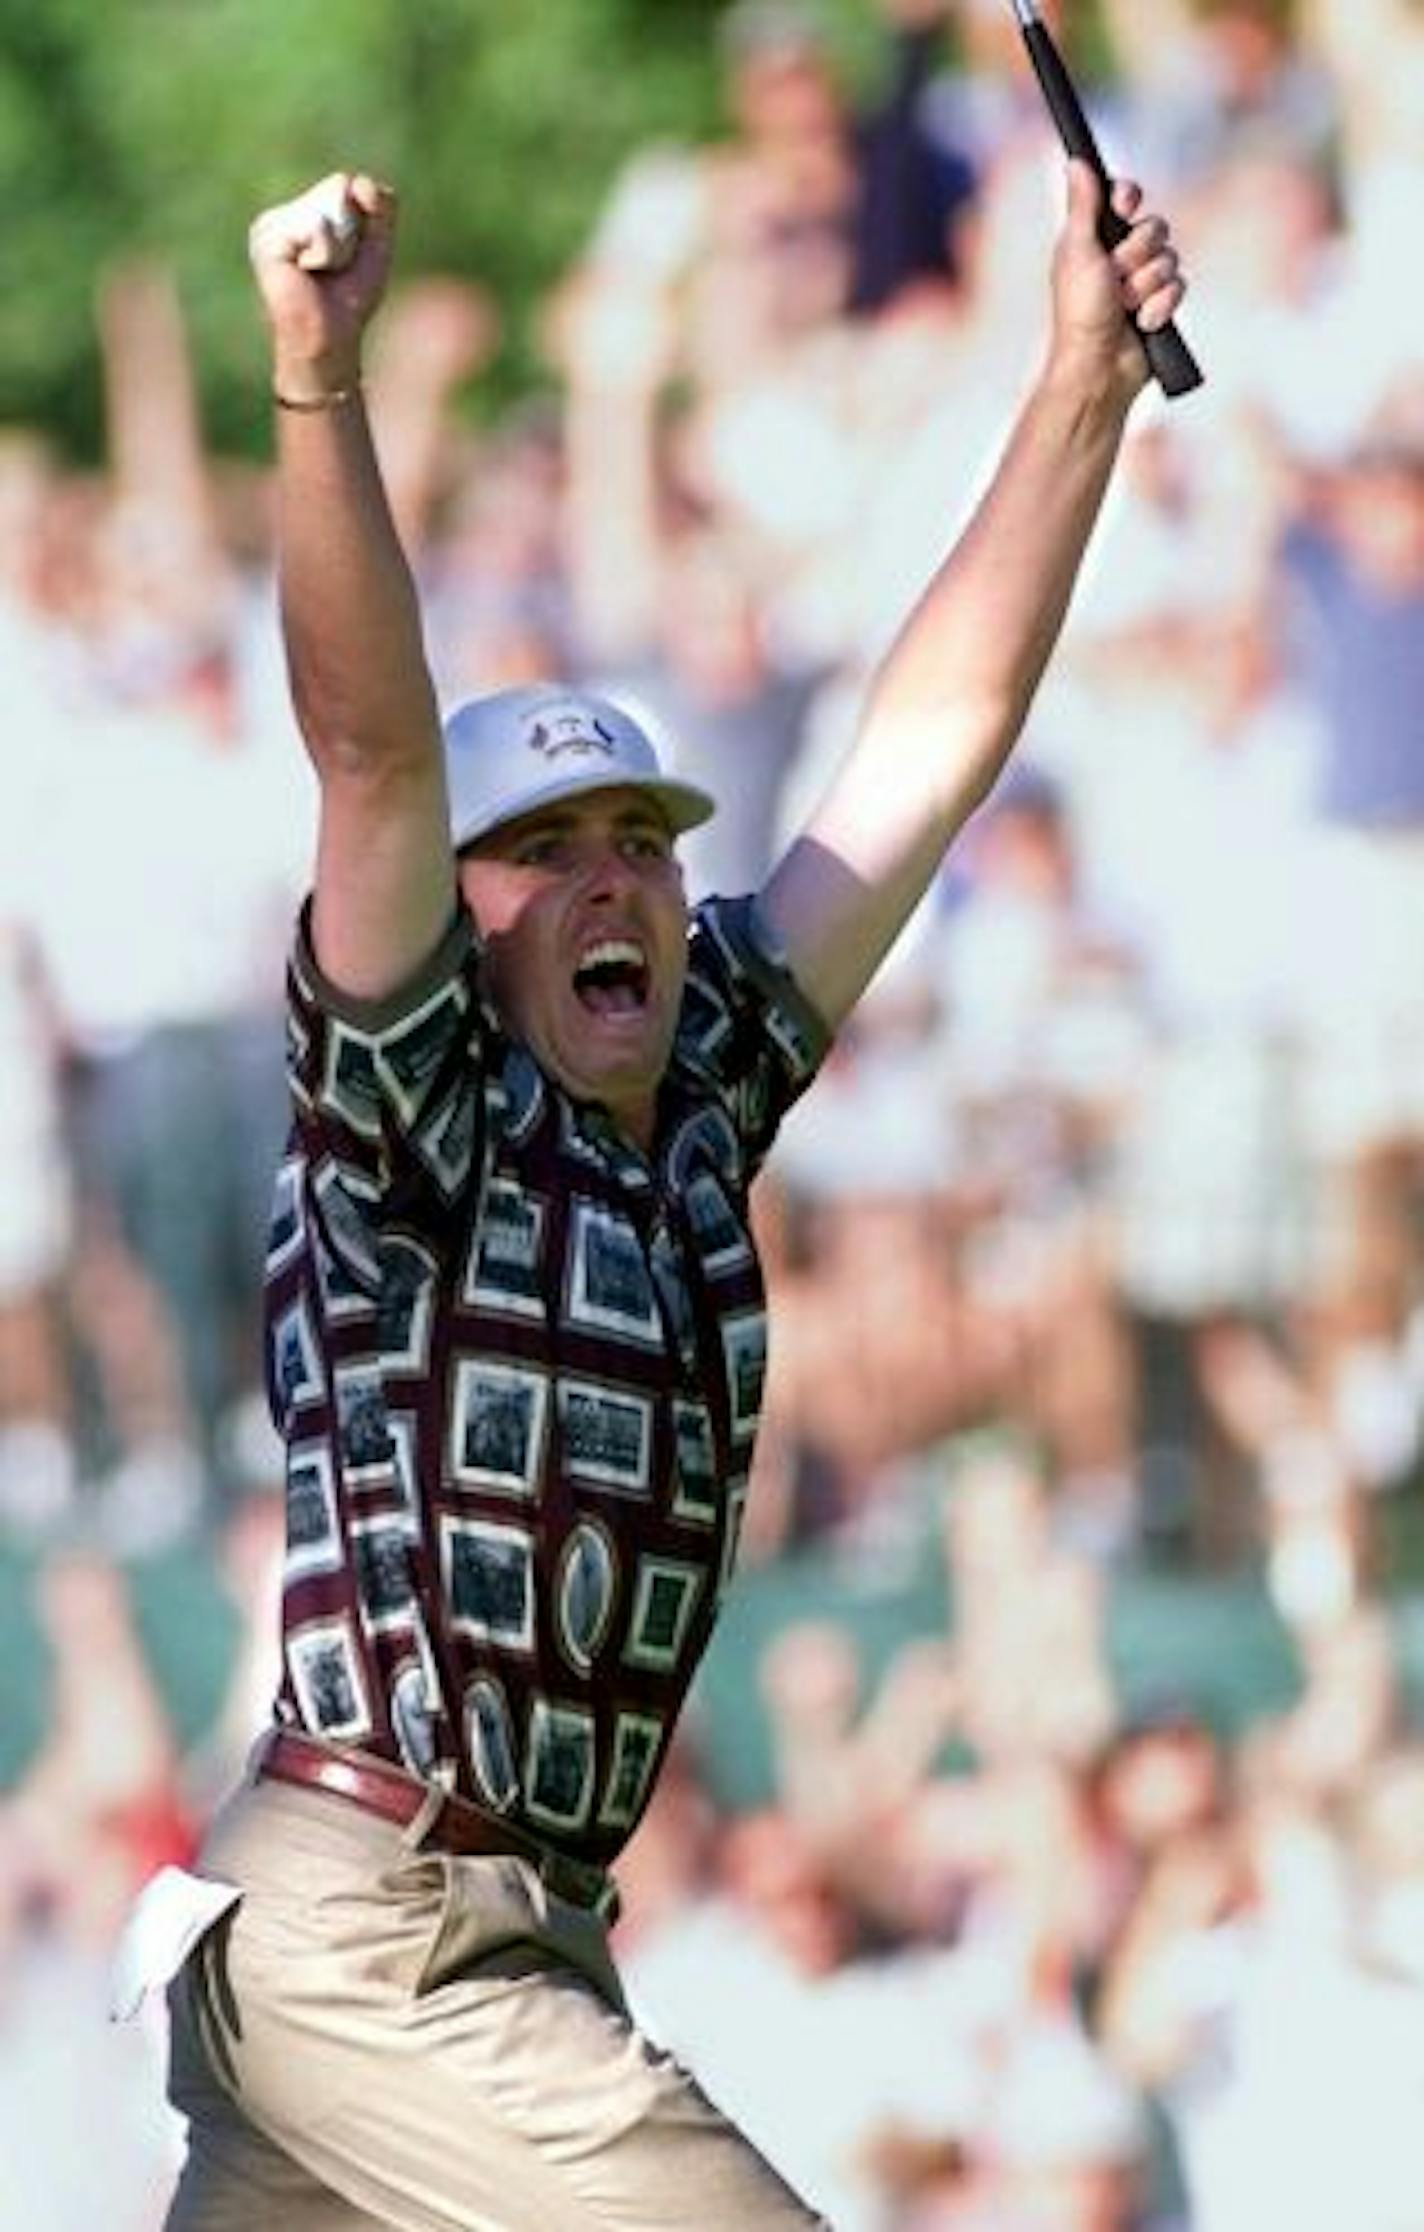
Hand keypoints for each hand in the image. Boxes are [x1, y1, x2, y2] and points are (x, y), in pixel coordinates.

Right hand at [248, 170, 396, 401]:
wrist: (329, 341)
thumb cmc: (349, 301)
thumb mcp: (376, 248)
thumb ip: (381, 209)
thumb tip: (359, 181)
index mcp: (299, 215)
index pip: (344, 186)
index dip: (361, 223)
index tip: (346, 259)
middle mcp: (279, 217)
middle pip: (337, 189)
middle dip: (350, 233)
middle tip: (332, 268)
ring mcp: (268, 226)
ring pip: (326, 209)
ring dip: (338, 246)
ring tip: (319, 272)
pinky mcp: (267, 240)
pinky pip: (315, 227)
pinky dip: (324, 253)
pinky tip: (306, 272)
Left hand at [1049, 160, 1186, 398]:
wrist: (1098, 367)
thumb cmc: (1079, 312)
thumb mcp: (1078, 251)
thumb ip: (1083, 206)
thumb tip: (1076, 161)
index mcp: (1095, 238)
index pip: (1123, 197)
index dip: (1128, 198)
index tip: (1125, 204)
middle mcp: (1120, 255)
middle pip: (1154, 226)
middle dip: (1137, 254)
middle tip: (1115, 278)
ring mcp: (1142, 280)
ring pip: (1170, 258)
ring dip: (1147, 285)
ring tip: (1126, 307)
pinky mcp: (1161, 304)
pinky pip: (1179, 286)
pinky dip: (1161, 306)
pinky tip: (1143, 323)